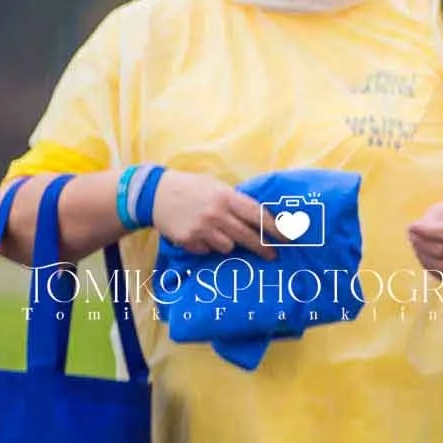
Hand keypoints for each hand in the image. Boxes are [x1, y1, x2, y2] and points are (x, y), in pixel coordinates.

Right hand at [150, 170, 274, 256]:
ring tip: (219, 232)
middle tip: (273, 255)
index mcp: (227, 197)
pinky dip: (208, 245)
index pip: (258, 216)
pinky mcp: (188, 240)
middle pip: (248, 237)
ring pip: (228, 247)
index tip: (288, 237)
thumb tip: (264, 218)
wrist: (155, 193)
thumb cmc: (193, 188)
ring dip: (229, 243)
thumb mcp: (218, 187)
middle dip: (263, 248)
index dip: (275, 229)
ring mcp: (202, 229)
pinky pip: (208, 250)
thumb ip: (237, 202)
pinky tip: (199, 234)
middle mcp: (216, 214)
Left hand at [409, 199, 442, 280]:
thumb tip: (417, 231)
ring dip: (422, 255)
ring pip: (439, 265)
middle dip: (420, 243)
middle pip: (440, 249)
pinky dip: (429, 265)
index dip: (425, 231)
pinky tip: (424, 254)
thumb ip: (433, 217)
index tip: (411, 227)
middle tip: (411, 236)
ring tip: (415, 245)